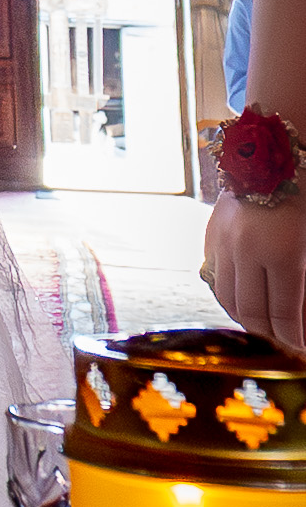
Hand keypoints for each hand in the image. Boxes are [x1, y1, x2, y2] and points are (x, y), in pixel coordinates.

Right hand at [204, 190, 305, 353]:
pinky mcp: (211, 236)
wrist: (270, 156)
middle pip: (253, 314)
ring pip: (228, 301)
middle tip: (283, 345)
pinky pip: (216, 279)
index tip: (300, 350)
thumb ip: (303, 284)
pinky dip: (229, 298)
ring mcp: (225, 243)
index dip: (294, 340)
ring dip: (247, 321)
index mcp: (282, 253)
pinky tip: (244, 304)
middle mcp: (247, 251)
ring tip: (264, 330)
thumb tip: (301, 322)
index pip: (284, 316)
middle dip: (270, 337)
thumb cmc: (302, 197)